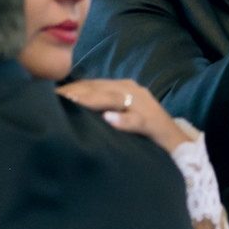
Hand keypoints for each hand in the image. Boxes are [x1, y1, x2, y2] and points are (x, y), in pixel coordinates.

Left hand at [58, 79, 190, 152]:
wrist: (178, 144)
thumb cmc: (144, 132)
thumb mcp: (121, 115)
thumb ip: (102, 110)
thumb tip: (72, 110)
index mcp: (123, 88)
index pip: (93, 84)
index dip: (72, 88)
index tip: (50, 94)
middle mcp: (133, 91)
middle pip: (100, 88)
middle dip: (77, 92)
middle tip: (55, 97)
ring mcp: (144, 105)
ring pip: (116, 99)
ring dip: (94, 100)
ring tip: (74, 102)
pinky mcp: (154, 123)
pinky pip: (137, 120)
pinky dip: (123, 120)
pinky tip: (110, 120)